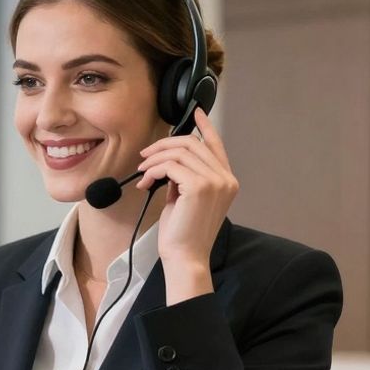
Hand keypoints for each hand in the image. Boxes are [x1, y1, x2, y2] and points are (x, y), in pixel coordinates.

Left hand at [135, 108, 237, 301]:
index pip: (217, 145)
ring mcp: (216, 181)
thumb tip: (168, 161)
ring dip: (154, 159)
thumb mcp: (186, 198)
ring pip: (179, 152)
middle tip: (144, 157)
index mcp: (227, 181)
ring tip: (143, 173)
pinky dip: (153, 170)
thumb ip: (185, 177)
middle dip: (163, 146)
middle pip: (192, 144)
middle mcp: (226, 178)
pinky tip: (146, 182)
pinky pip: (170, 165)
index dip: (206, 127)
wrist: (185, 257)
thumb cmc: (183, 232)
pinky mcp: (200, 186)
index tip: (197, 113)